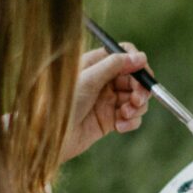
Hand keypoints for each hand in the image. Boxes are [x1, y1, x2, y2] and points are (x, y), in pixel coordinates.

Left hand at [60, 45, 151, 164]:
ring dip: (137, 106)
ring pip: (136, 98)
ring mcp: (107, 101)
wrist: (49, 137)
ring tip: (126, 114)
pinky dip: (131, 121)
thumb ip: (115, 65)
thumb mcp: (88, 79)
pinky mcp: (110, 120)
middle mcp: (103, 81)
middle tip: (137, 100)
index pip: (124, 55)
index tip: (142, 72)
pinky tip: (120, 127)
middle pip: (134, 78)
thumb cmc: (61, 104)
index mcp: (95, 65)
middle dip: (140, 88)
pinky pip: (131, 117)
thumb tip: (141, 57)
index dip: (136, 62)